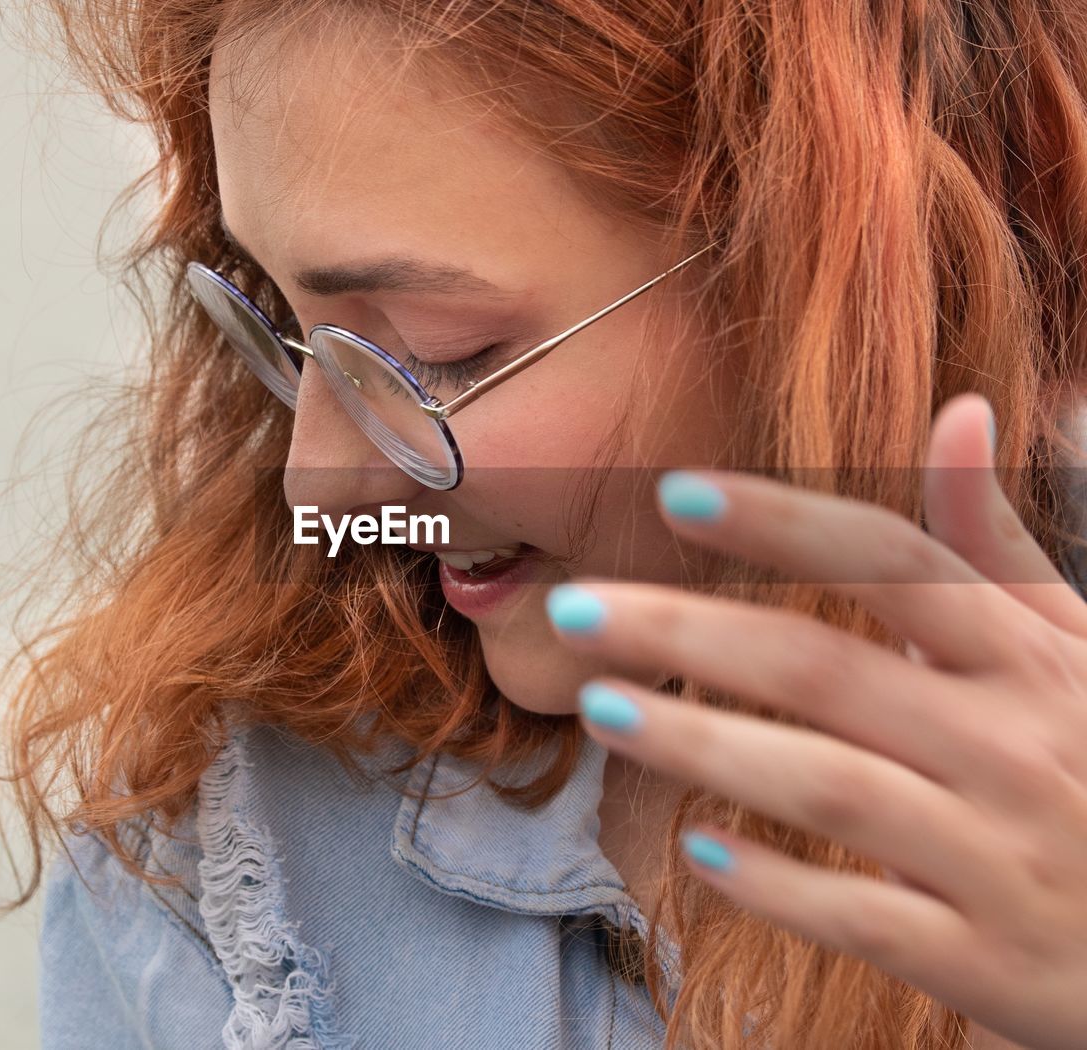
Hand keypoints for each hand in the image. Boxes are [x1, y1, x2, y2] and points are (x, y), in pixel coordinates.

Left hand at [545, 393, 1086, 1049]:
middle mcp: (1016, 747)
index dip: (784, 522)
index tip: (674, 491)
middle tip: (572, 609)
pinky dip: (779, 884)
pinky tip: (696, 850)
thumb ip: (994, 546)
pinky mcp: (986, 961)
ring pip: (829, 788)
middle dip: (688, 634)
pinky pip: (865, 919)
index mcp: (1030, 659)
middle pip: (825, 669)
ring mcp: (1002, 858)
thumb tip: (959, 408)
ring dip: (702, 746)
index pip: (894, 563)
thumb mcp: (1073, 648)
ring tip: (600, 709)